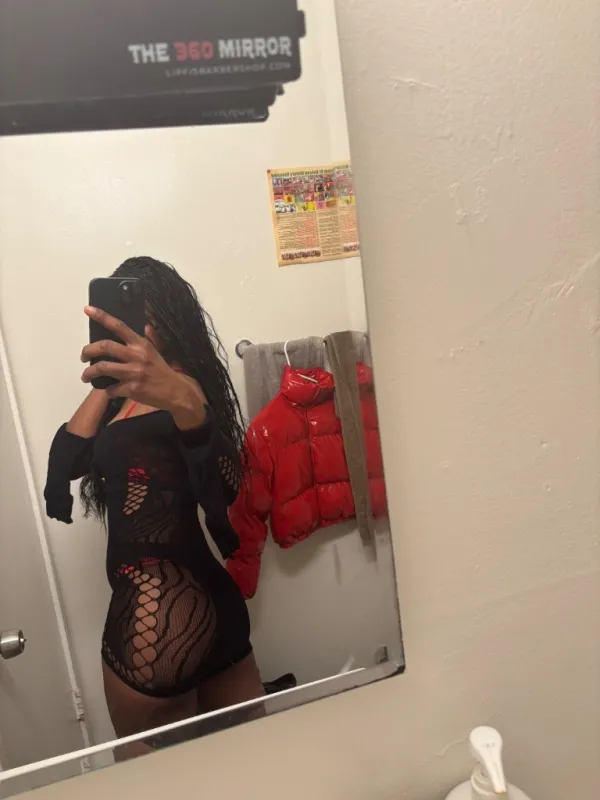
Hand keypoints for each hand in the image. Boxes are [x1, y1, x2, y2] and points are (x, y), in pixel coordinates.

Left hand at [80, 307, 206, 428]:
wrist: (175, 392)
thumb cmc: (162, 371)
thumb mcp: (156, 350)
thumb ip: (148, 337)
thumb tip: (144, 325)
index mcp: (141, 344)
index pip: (119, 326)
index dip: (102, 316)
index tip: (87, 309)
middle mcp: (136, 355)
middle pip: (105, 346)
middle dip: (87, 350)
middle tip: (83, 356)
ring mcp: (134, 373)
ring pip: (102, 368)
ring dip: (89, 373)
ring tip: (86, 376)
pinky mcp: (132, 389)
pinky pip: (111, 389)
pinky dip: (107, 391)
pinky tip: (109, 391)